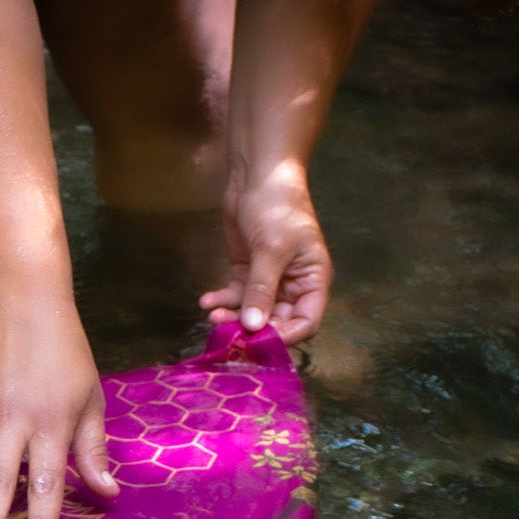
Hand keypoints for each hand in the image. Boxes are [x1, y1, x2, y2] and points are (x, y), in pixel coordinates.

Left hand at [199, 166, 331, 343]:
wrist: (257, 175)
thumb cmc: (277, 208)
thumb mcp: (271, 250)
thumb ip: (261, 291)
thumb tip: (254, 326)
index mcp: (313, 281)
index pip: (306, 322)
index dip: (285, 337)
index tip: (257, 342)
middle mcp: (293, 285)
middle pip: (276, 322)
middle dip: (252, 328)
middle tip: (227, 332)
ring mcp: (269, 280)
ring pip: (252, 311)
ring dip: (232, 316)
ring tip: (212, 315)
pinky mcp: (247, 272)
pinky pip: (236, 296)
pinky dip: (222, 300)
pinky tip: (206, 300)